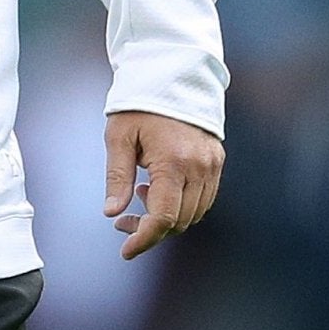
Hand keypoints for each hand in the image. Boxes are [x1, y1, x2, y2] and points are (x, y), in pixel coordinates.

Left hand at [104, 110, 223, 258]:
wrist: (171, 77)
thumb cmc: (138, 106)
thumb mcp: (118, 137)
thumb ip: (116, 177)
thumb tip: (112, 213)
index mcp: (173, 162)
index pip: (164, 216)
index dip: (145, 238)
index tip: (126, 252)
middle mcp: (199, 167)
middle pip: (180, 220)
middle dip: (151, 229)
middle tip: (122, 221)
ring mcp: (212, 166)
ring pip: (194, 213)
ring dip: (167, 218)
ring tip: (138, 197)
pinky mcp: (217, 162)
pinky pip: (204, 199)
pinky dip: (182, 205)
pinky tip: (156, 189)